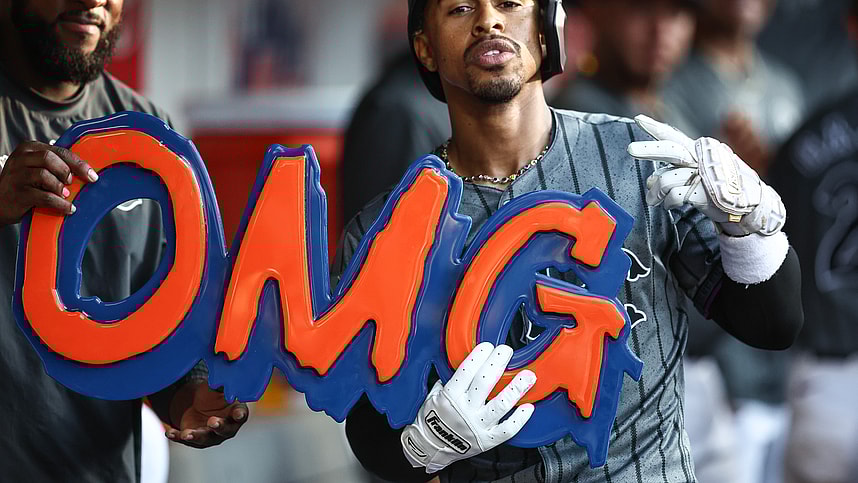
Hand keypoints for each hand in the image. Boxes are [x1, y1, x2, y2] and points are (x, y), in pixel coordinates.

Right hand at [0, 141, 97, 225]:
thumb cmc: (24, 186)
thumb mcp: (37, 169)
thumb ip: (55, 166)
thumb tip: (86, 172)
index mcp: (29, 149)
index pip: (59, 151)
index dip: (78, 163)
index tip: (92, 175)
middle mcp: (20, 158)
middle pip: (50, 158)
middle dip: (67, 172)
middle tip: (71, 184)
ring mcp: (16, 175)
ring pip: (45, 175)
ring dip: (60, 188)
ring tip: (65, 195)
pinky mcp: (17, 193)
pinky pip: (44, 196)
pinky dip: (59, 203)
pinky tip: (68, 208)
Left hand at [165, 382, 248, 447]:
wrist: (200, 405)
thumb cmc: (214, 396)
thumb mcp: (217, 387)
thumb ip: (221, 384)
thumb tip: (222, 375)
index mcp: (236, 412)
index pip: (240, 414)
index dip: (239, 414)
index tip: (238, 414)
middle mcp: (226, 427)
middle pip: (224, 429)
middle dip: (219, 426)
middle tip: (213, 422)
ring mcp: (211, 435)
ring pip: (204, 438)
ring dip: (196, 436)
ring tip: (187, 434)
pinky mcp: (195, 439)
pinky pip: (186, 439)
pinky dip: (177, 436)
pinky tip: (170, 432)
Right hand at [401, 342, 536, 473]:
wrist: (431, 448)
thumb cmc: (432, 420)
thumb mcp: (433, 395)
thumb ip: (449, 380)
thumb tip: (466, 363)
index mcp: (450, 396)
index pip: (466, 372)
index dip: (478, 357)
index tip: (488, 346)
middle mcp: (465, 409)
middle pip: (484, 383)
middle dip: (497, 363)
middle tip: (506, 351)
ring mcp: (478, 425)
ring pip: (500, 405)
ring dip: (516, 388)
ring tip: (528, 376)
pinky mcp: (488, 439)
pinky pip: (507, 430)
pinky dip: (520, 419)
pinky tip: (528, 407)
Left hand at [627, 115, 785, 236]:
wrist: (751, 206)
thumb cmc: (722, 188)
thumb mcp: (700, 175)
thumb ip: (675, 174)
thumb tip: (649, 180)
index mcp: (700, 151)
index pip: (675, 136)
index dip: (656, 128)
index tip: (639, 119)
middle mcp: (702, 159)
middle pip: (671, 151)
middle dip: (648, 149)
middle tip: (631, 149)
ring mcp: (704, 175)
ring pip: (665, 180)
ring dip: (655, 193)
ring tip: (653, 199)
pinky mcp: (705, 193)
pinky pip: (675, 196)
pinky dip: (668, 203)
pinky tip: (670, 205)